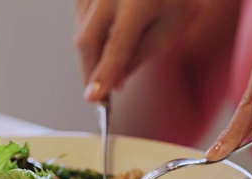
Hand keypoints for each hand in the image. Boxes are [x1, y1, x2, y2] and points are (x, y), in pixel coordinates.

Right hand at [74, 0, 202, 101]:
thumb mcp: (170, 28)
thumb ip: (142, 55)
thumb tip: (115, 81)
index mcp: (138, 1)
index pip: (116, 45)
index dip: (104, 73)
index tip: (93, 97)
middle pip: (87, 39)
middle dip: (90, 71)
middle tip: (97, 93)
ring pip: (81, 29)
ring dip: (92, 53)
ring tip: (112, 59)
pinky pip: (81, 18)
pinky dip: (90, 35)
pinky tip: (106, 37)